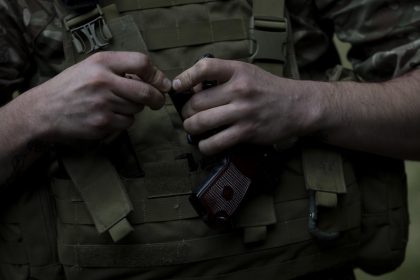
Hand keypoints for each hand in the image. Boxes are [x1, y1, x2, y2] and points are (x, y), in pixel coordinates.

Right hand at [26, 51, 170, 142]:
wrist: (44, 111)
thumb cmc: (71, 87)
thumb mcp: (91, 67)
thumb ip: (118, 69)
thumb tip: (152, 79)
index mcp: (101, 62)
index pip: (141, 62)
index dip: (157, 74)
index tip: (163, 83)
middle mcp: (103, 81)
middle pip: (146, 91)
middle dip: (157, 98)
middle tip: (158, 101)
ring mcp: (102, 104)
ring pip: (137, 109)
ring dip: (134, 109)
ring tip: (116, 105)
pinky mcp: (102, 123)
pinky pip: (127, 123)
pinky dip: (124, 121)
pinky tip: (109, 116)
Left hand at [172, 58, 320, 153]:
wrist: (298, 105)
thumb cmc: (268, 89)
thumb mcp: (247, 73)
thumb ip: (223, 77)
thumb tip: (192, 89)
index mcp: (238, 71)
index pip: (204, 67)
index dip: (185, 77)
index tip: (177, 86)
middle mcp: (240, 90)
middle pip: (197, 101)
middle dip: (186, 111)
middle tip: (188, 115)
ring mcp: (243, 112)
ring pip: (201, 122)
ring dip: (191, 128)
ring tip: (193, 128)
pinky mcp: (247, 132)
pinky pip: (215, 142)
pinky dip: (205, 146)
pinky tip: (205, 144)